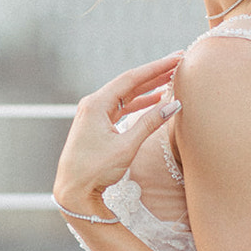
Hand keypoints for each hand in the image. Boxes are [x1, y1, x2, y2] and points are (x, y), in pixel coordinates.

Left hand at [53, 52, 181, 214]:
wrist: (73, 192)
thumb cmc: (95, 170)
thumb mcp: (126, 146)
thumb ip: (150, 123)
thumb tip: (174, 105)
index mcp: (96, 104)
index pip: (131, 78)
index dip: (156, 67)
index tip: (176, 58)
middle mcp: (93, 104)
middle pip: (129, 83)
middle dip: (154, 74)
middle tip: (177, 63)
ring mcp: (94, 114)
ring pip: (126, 95)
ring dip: (148, 89)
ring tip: (170, 80)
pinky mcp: (97, 125)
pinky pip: (121, 108)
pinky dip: (139, 104)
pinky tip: (155, 100)